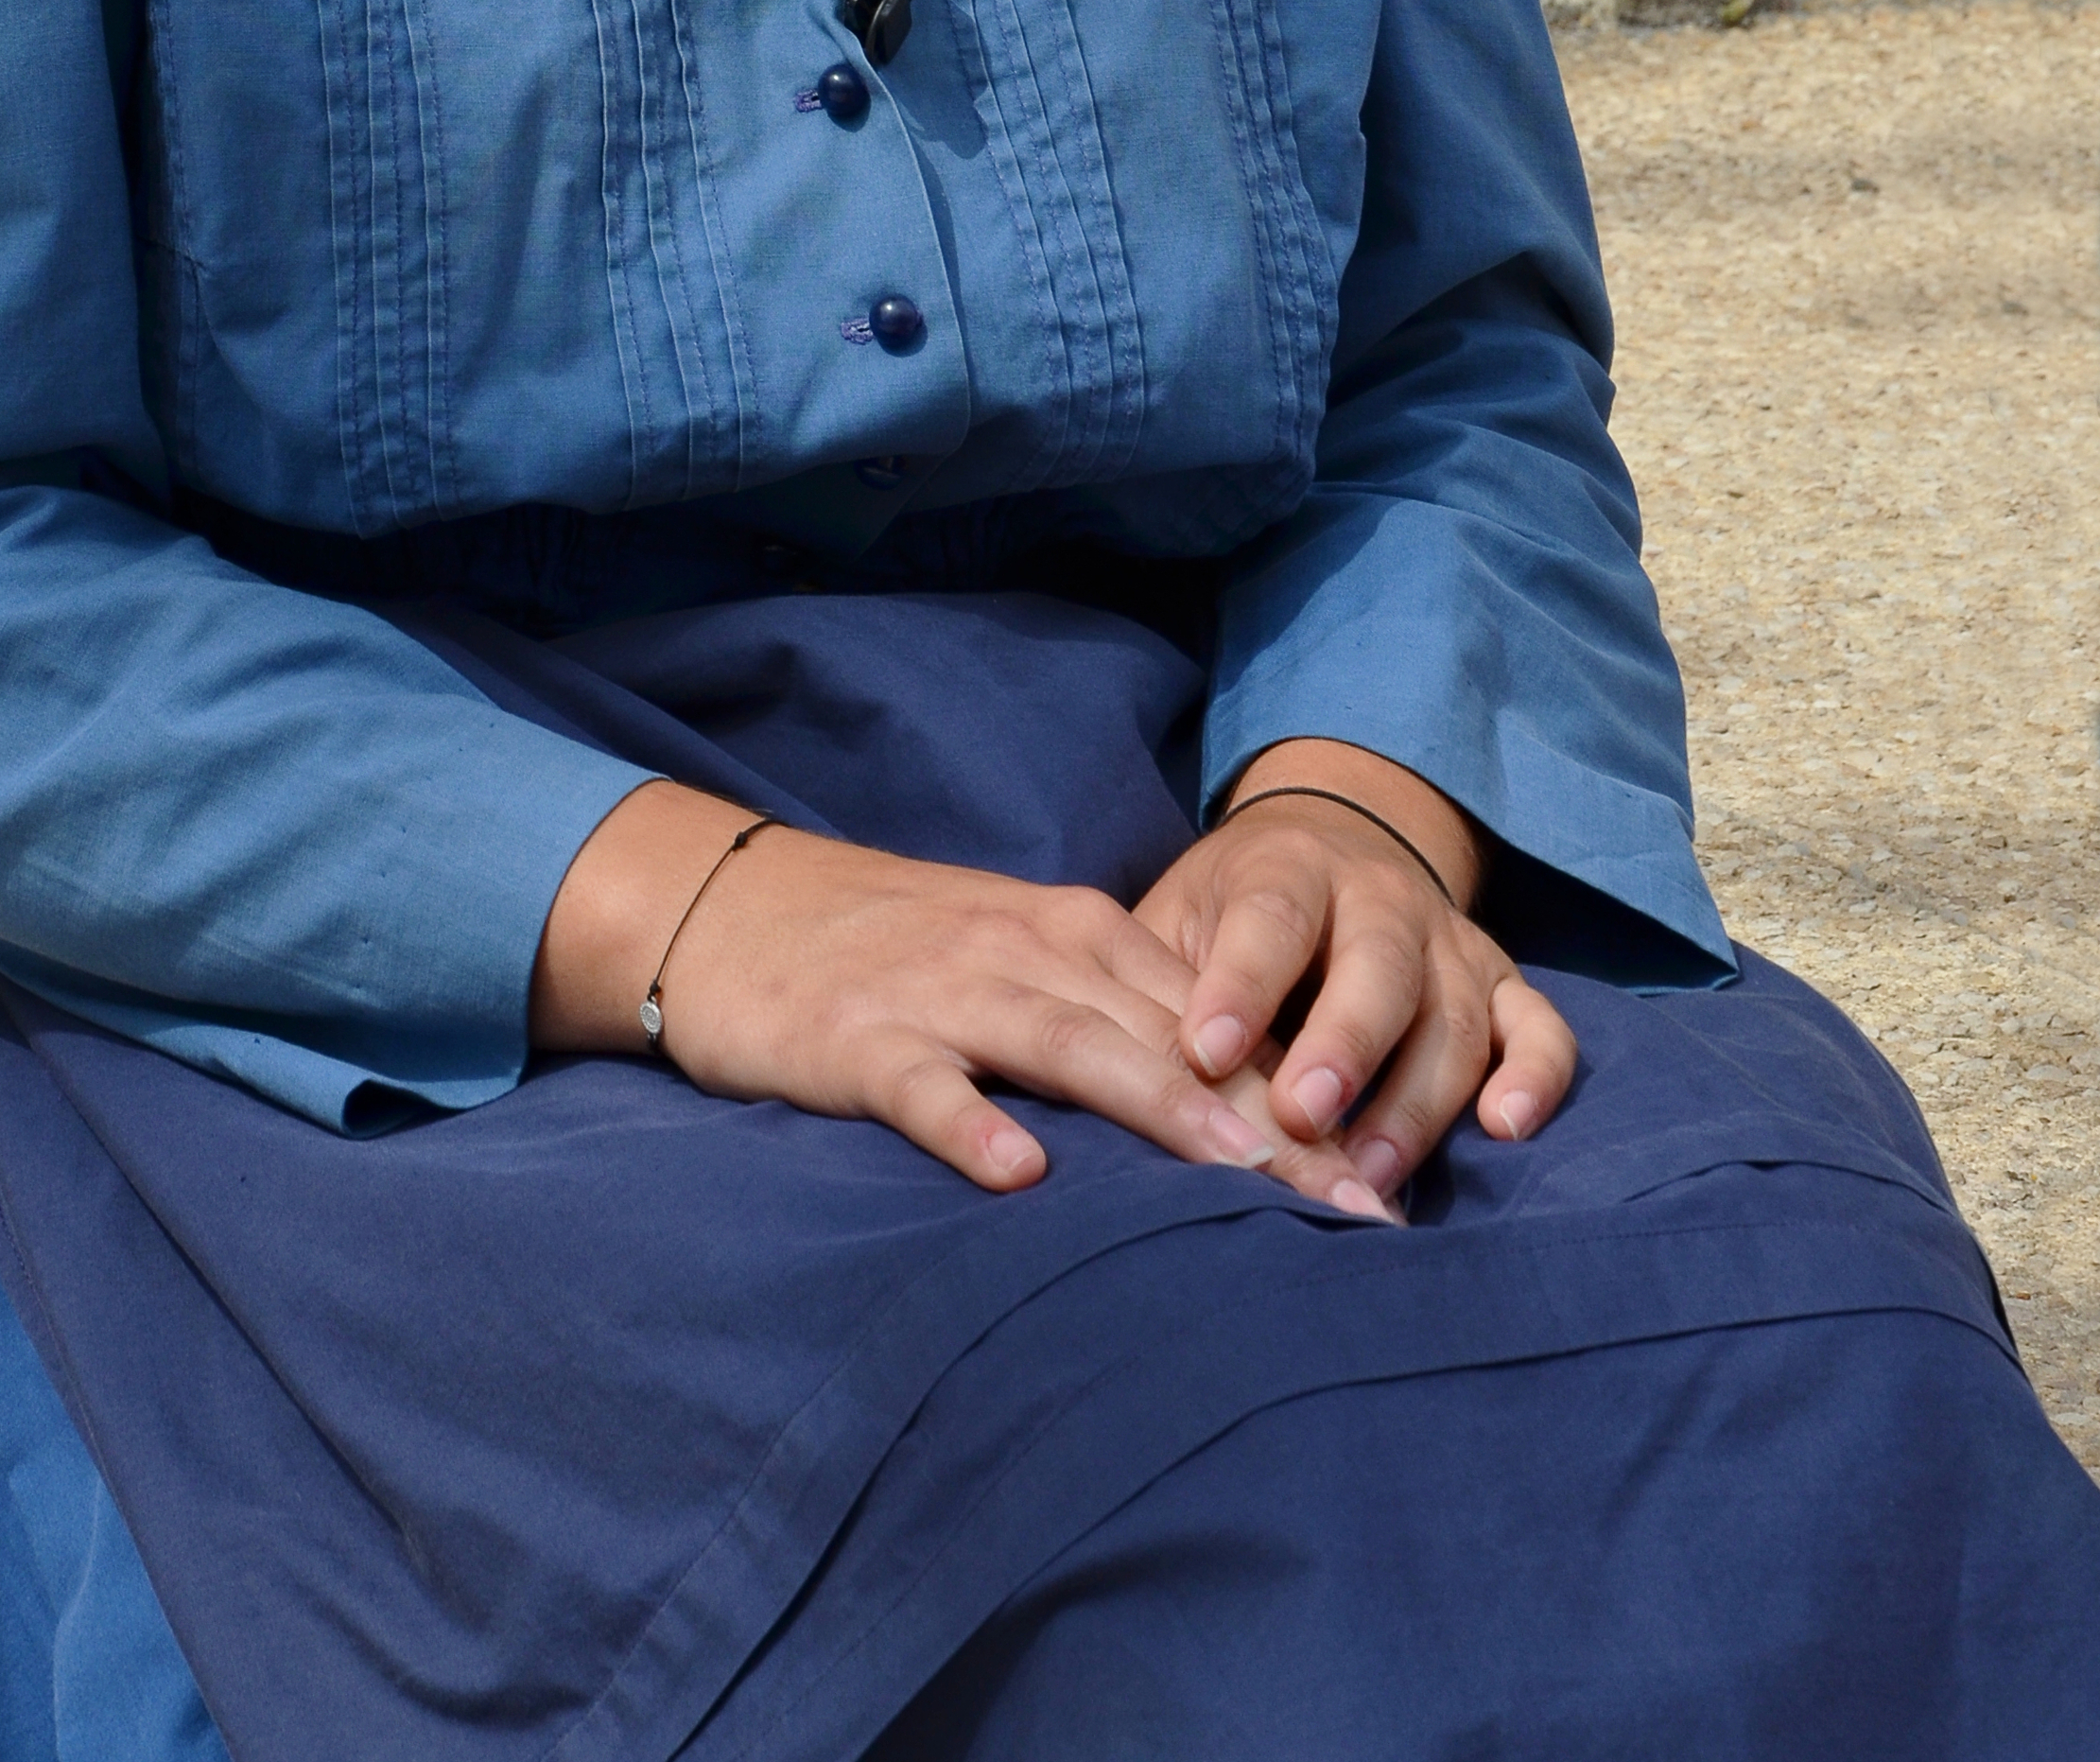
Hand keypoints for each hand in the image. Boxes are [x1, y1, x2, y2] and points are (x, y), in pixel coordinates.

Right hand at [530, 782, 1388, 1208]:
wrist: (731, 902)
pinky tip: (1016, 1175)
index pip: (1217, 1018)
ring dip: (1165, 1115)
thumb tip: (1238, 1111)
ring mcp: (945, 992)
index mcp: (1078, 932)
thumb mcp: (1017, 961)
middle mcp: (1029, 951)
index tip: (1385, 1185)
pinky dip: (971, 1123)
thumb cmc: (889, 947)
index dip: (1305, 1097)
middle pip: (1172, 1041)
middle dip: (1274, 1126)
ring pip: (1074, 1051)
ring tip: (1248, 1183)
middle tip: (1360, 1215)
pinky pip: (925, 1085)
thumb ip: (1115, 1019)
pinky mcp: (859, 1038)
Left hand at [1134, 741, 1578, 1199]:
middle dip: (1342, 1046)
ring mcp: (1451, 941)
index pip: (1271, 918)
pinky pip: (1542, 1029)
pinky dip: (1536, 1077)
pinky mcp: (1503, 984)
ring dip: (1417, 1100)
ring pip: (1455, 1014)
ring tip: (1370, 1175)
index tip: (1204, 1056)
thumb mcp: (1181, 916)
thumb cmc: (1232, 912)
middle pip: (1376, 966)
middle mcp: (1382, 896)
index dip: (1241, 985)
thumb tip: (1118, 1077)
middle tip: (1300, 1119)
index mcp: (1291, 868)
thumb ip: (1159, 984)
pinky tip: (1504, 1129)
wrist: (1328, 845)